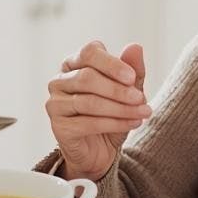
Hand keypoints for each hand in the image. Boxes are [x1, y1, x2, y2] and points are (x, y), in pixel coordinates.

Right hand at [46, 41, 151, 179]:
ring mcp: (55, 103)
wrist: (99, 151)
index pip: (89, 53)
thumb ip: (132, 70)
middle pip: (87, 78)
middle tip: (140, 98)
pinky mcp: (58, 126)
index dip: (112, 64)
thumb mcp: (127, 91)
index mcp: (74, 63)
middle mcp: (59, 80)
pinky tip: (132, 124)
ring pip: (89, 102)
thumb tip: (135, 46)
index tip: (132, 77)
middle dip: (118, 89)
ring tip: (143, 113)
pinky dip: (114, 123)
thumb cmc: (111, 114)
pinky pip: (87, 123)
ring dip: (120, 108)